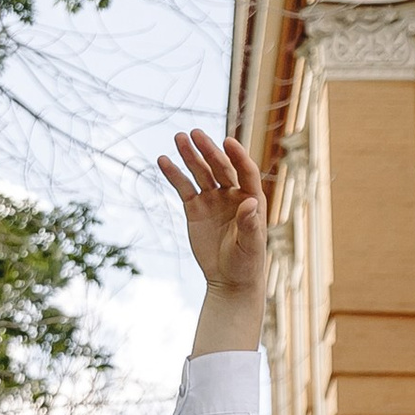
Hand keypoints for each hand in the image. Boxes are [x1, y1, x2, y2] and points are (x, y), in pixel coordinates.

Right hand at [160, 128, 269, 345]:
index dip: (238, 156)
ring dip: (190, 156)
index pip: (245, 171)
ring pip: (200, 172)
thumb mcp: (251, 245)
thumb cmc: (247, 263)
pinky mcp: (195, 209)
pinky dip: (174, 174)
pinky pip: (183, 188)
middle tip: (195, 133)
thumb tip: (250, 202)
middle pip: (220, 166)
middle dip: (208, 150)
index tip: (227, 141)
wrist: (229, 280)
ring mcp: (212, 200)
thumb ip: (250, 224)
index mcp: (251, 199)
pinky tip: (163, 160)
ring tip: (178, 138)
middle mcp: (232, 194)